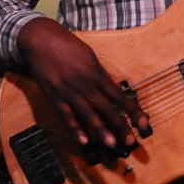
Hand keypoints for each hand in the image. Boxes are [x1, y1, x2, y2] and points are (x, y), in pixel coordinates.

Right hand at [17, 18, 147, 148]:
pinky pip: (66, 115)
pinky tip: (83, 141)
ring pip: (87, 114)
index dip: (132, 110)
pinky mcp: (54, 96)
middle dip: (119, 125)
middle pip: (106, 107)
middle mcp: (85, 83)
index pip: (119, 95)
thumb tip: (113, 90)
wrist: (40, 39)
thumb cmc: (67, 45)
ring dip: (100, 130)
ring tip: (111, 144)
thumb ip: (100, 74)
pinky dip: (75, 128)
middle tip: (130, 141)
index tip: (143, 123)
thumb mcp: (89, 55)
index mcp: (96, 72)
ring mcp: (69, 91)